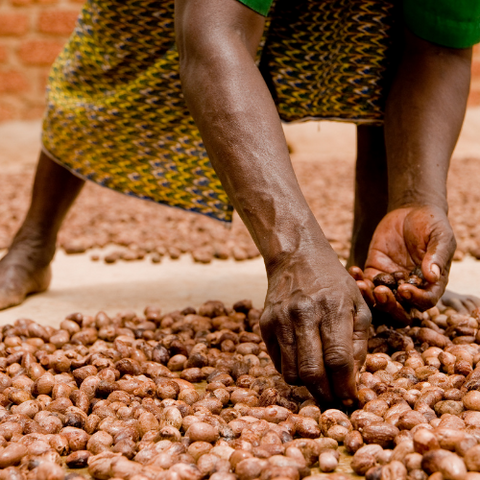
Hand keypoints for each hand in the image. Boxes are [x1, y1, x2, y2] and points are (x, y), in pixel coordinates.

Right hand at [260, 245, 370, 404]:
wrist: (296, 257)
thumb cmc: (333, 282)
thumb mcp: (358, 304)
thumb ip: (359, 342)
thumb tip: (352, 378)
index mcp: (332, 308)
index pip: (339, 360)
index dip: (346, 387)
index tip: (351, 400)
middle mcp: (303, 314)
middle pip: (312, 372)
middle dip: (326, 396)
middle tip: (335, 402)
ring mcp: (280, 320)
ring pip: (291, 373)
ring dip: (308, 385)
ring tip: (320, 380)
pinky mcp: (265, 324)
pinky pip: (277, 363)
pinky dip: (292, 370)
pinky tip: (303, 360)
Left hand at [354, 205, 455, 322]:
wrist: (410, 211)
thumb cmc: (431, 224)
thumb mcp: (440, 236)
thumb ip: (437, 256)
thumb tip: (433, 276)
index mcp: (431, 284)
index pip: (426, 301)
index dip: (416, 299)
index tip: (404, 289)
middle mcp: (412, 288)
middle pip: (400, 309)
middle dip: (389, 305)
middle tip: (380, 291)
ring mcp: (391, 282)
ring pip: (379, 300)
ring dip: (370, 297)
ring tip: (362, 284)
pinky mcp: (375, 271)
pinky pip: (365, 283)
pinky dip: (358, 281)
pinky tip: (353, 271)